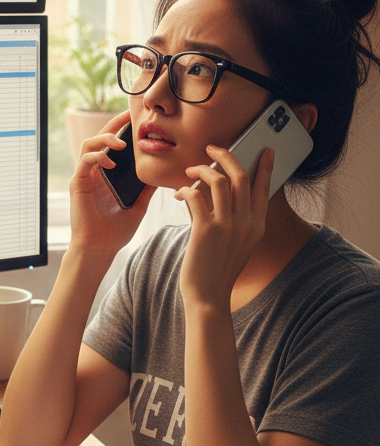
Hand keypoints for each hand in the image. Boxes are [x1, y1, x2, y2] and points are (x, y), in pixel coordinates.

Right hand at [69, 111, 154, 256]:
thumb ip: (146, 189)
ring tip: (121, 143)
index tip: (136, 119)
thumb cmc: (115, 232)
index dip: (122, 130)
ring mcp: (84, 177)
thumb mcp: (138, 206)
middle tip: (129, 114)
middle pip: (99, 138)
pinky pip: (84, 161)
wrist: (99, 249)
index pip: (112, 146)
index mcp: (106, 176)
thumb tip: (161, 173)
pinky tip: (110, 161)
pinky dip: (97, 156)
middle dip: (113, 124)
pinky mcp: (78, 184)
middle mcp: (94, 173)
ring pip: (89, 145)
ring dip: (104, 139)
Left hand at [174, 145, 274, 307]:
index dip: (266, 168)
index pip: (265, 189)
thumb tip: (208, 198)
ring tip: (189, 170)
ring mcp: (227, 226)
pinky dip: (186, 190)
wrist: (208, 297)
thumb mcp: (234, 245)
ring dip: (202, 170)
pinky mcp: (205, 230)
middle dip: (227, 156)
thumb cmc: (216, 272)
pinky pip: (196, 197)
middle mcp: (246, 222)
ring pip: (219, 181)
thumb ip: (229, 222)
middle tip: (213, 148)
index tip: (266, 151)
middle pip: (241, 177)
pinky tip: (179, 194)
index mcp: (257, 226)